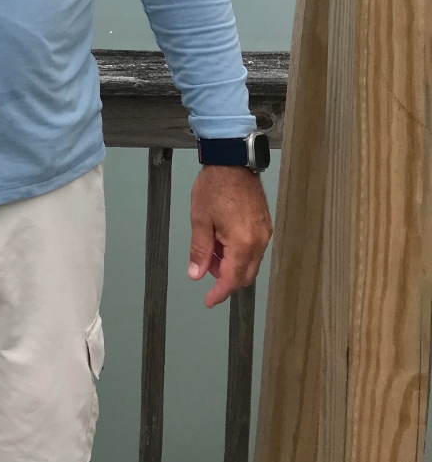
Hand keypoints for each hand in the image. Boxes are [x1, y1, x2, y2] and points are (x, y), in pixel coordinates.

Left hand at [188, 164, 271, 308]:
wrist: (232, 160)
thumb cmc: (214, 187)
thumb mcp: (200, 219)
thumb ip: (200, 250)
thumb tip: (196, 274)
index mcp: (243, 242)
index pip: (233, 279)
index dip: (220, 293)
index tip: (209, 301)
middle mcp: (259, 241)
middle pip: (246, 275)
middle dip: (226, 279)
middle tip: (206, 269)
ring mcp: (265, 232)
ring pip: (251, 262)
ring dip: (233, 265)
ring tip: (212, 252)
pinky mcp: (265, 224)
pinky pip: (255, 249)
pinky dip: (240, 253)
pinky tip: (224, 242)